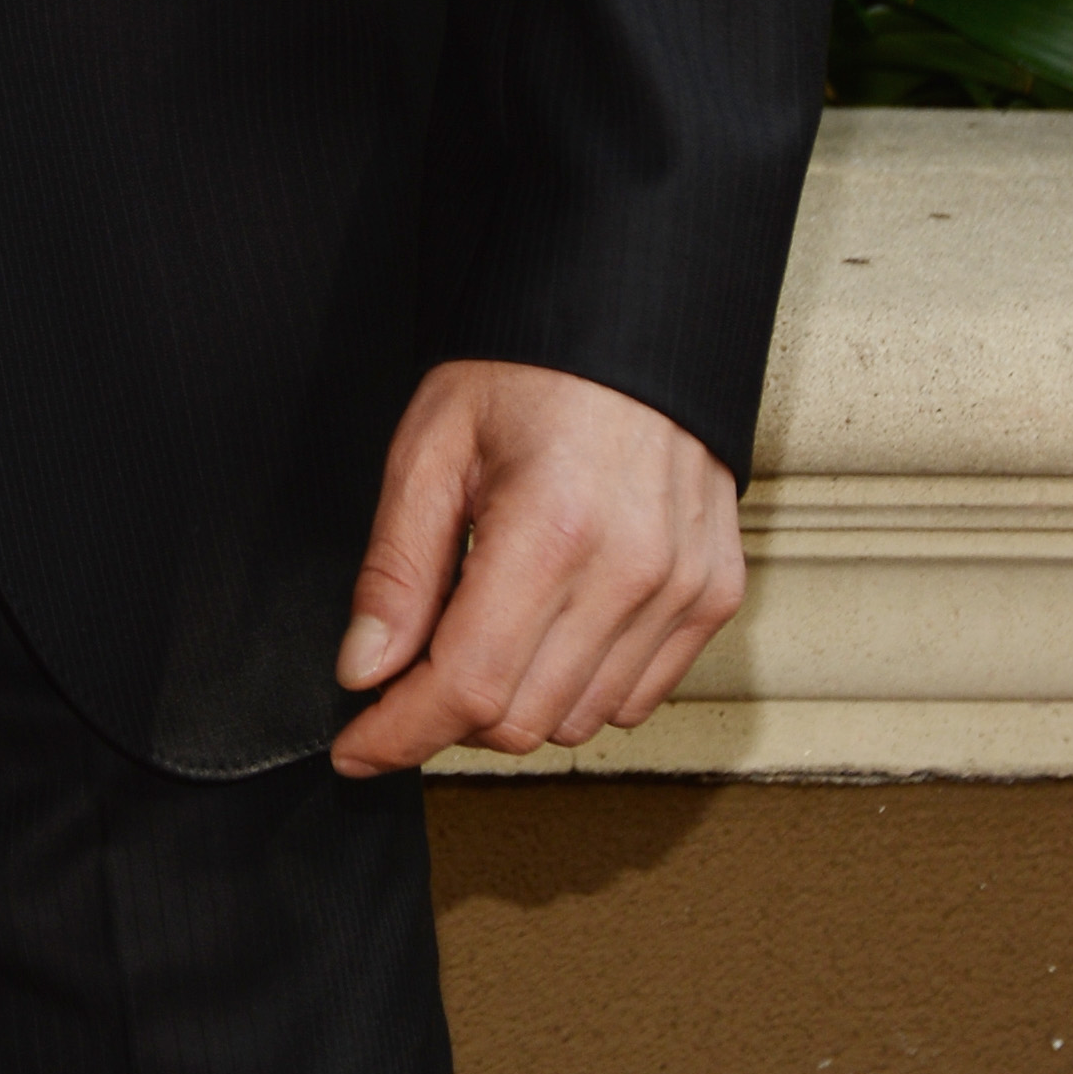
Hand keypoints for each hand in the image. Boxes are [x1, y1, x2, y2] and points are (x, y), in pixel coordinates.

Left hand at [330, 360, 742, 775]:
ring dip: (515, 704)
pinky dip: (582, 689)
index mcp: (549, 528)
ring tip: (485, 632)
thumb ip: (395, 568)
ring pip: (579, 721)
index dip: (400, 732)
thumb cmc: (529, 372)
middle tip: (411, 669)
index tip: (358, 747)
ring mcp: (683, 590)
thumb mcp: (431, 447)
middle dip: (447, 714)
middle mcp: (630, 571)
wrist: (634, 325)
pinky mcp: (714, 597)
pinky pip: (639, 697)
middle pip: (521, 718)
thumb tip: (364, 669)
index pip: (466, 685)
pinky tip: (551, 632)